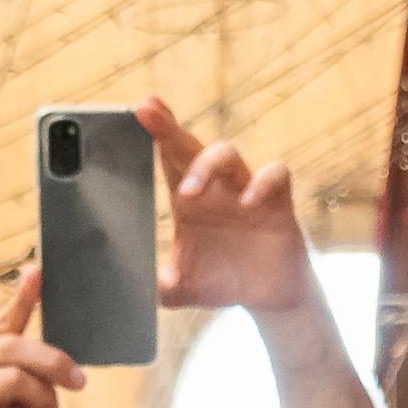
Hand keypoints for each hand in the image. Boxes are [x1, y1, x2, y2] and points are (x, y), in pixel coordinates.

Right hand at [0, 264, 82, 407]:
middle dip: (54, 363)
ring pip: (17, 382)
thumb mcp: (4, 394)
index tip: (40, 271)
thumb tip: (59, 354)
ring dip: (48, 401)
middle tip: (81, 382)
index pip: (1, 320)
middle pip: (14, 348)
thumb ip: (21, 367)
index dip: (22, 296)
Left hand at [140, 98, 322, 321]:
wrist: (268, 298)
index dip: (156, 131)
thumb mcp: (180, 289)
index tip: (139, 109)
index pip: (170, 157)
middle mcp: (217, 187)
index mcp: (189, 198)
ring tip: (187, 193)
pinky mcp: (279, 204)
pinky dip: (262, 184)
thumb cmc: (222, 281)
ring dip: (207, 165)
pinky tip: (247, 202)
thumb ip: (154, 286)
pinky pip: (275, 176)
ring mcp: (247, 190)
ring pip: (229, 156)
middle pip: (193, 146)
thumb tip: (128, 291)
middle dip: (170, 128)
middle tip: (148, 112)